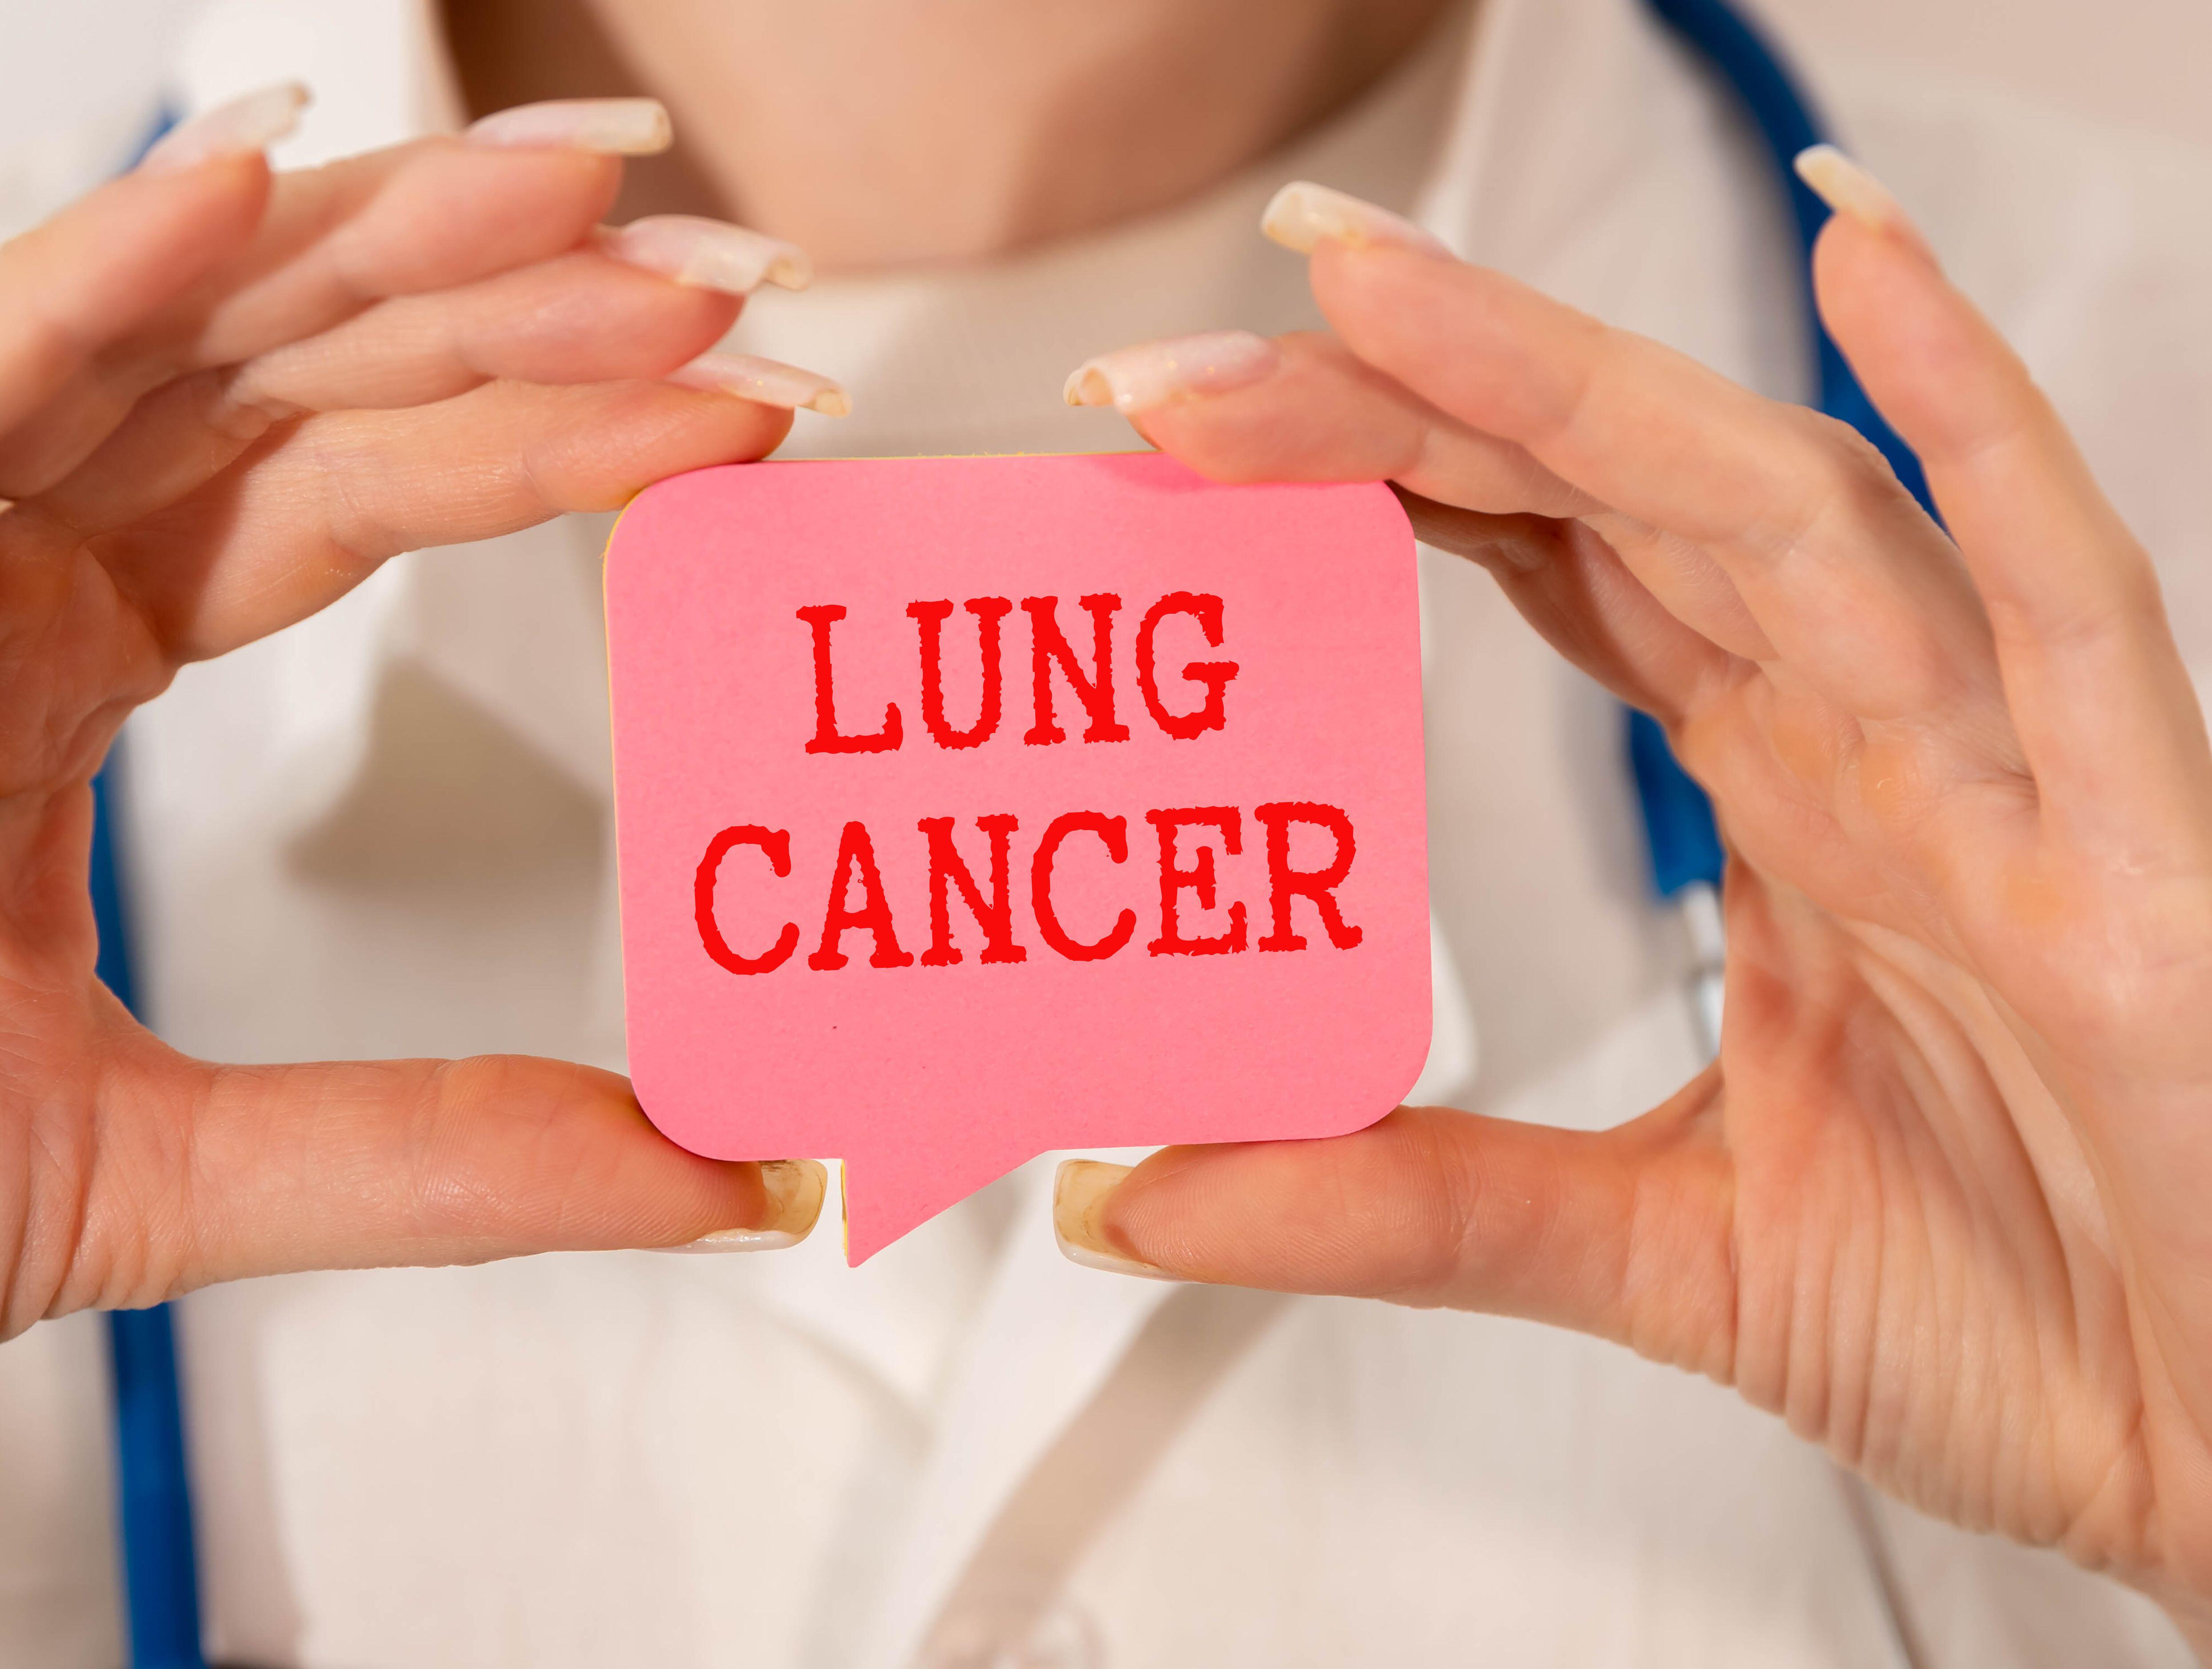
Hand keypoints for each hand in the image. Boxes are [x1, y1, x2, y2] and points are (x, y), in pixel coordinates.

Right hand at [0, 92, 834, 1441]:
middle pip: (283, 387)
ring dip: (361, 258)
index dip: (548, 439)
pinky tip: (238, 197)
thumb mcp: (153, 1179)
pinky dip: (70, 297)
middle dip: (499, 305)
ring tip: (571, 191)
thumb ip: (434, 1158)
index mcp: (58, 677)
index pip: (352, 500)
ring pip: (142, 353)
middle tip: (710, 260)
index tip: (736, 411)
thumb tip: (718, 1179)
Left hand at [1058, 166, 2211, 1643]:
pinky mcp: (2140, 842)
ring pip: (1783, 508)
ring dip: (1579, 384)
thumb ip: (1406, 1205)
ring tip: (1385, 286)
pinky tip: (1871, 275)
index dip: (1381, 469)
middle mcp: (1879, 733)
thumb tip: (1138, 1198)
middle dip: (1416, 394)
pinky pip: (2066, 596)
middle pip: (1616, 495)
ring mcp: (2008, 766)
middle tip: (1216, 331)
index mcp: (1784, 787)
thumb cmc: (2016, 1315)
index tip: (1180, 433)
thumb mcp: (1654, 1249)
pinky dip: (1984, 429)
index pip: (1548, 559)